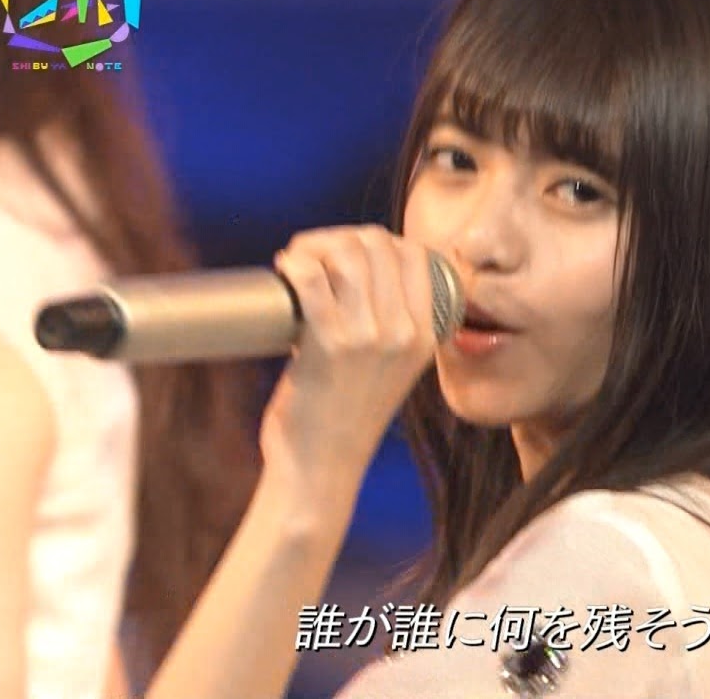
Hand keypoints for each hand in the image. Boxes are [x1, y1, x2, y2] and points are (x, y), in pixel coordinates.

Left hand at [260, 225, 439, 489]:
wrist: (321, 471)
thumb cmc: (344, 419)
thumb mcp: (390, 370)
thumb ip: (389, 329)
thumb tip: (354, 275)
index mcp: (425, 336)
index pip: (415, 254)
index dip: (376, 240)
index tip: (345, 253)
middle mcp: (404, 333)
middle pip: (378, 245)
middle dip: (339, 237)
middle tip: (311, 257)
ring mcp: (369, 338)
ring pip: (348, 255)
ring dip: (314, 246)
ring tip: (295, 263)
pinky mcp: (329, 347)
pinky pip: (313, 280)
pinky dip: (295, 263)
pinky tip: (285, 270)